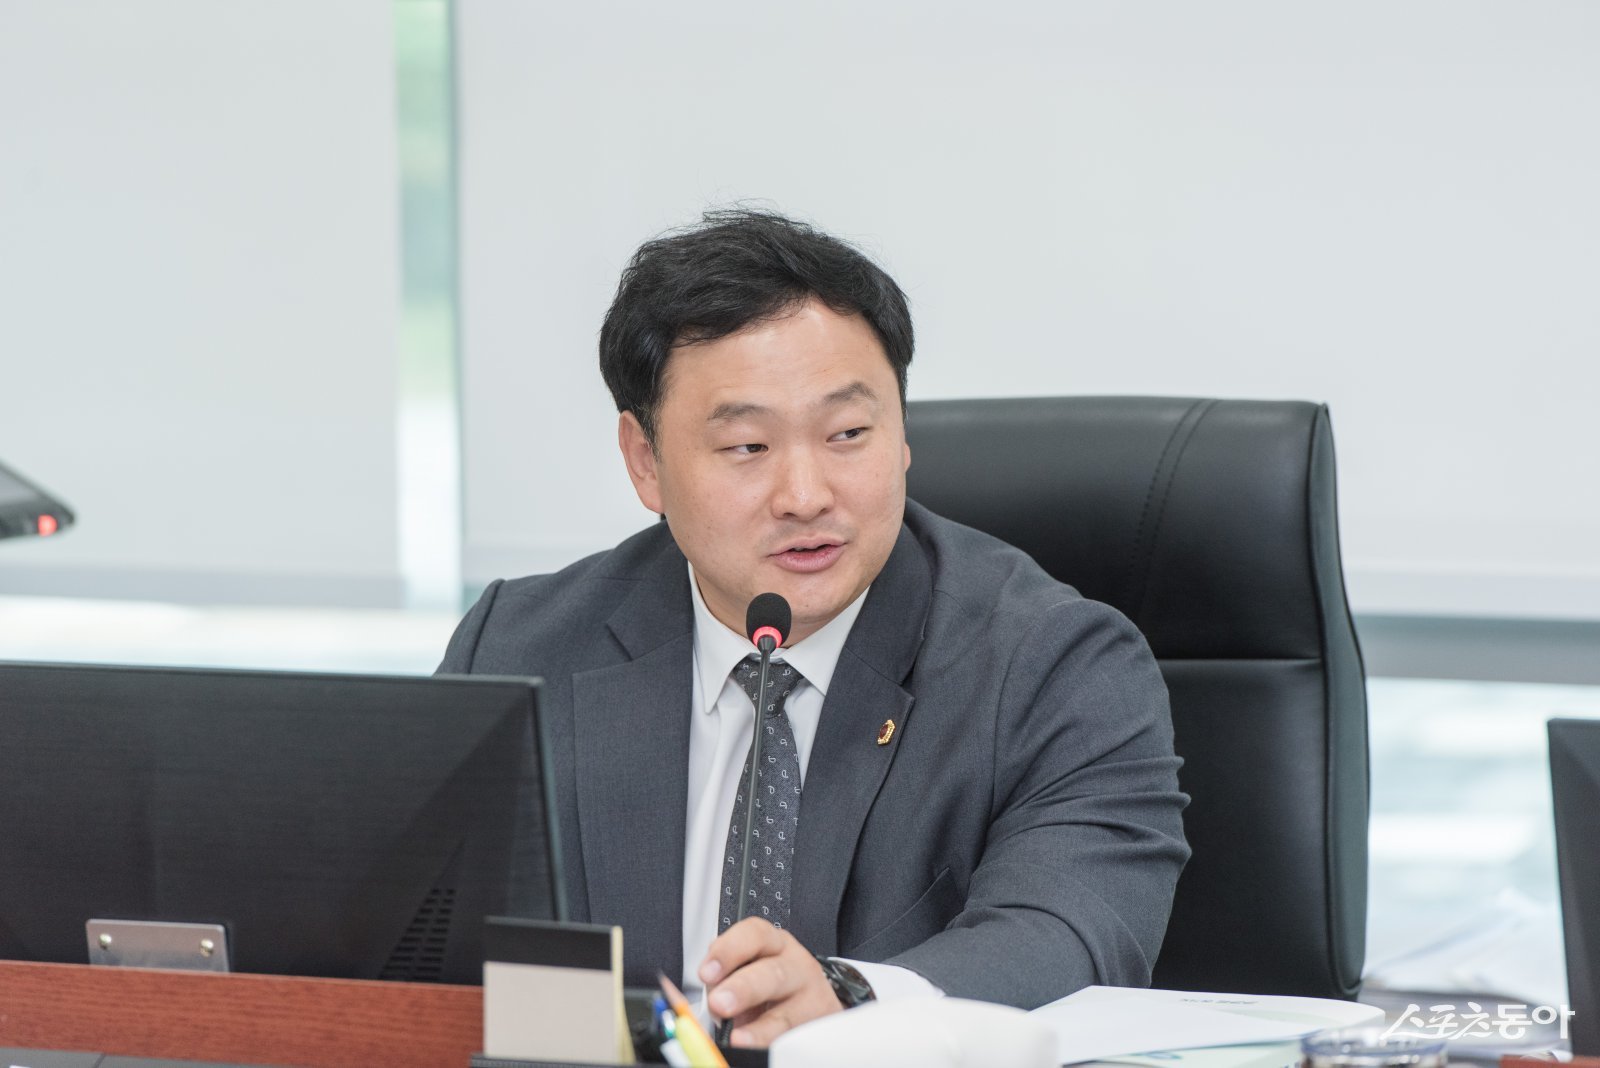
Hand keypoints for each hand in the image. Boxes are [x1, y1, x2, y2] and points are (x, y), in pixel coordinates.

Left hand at [698, 917, 841, 1046]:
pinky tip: (762, 1051)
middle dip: (743, 989)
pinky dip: (776, 1047)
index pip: (754, 935)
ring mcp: (812, 998)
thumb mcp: (746, 973)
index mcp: (773, 944)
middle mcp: (796, 966)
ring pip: (787, 1014)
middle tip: (719, 1003)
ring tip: (738, 1039)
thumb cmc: (768, 988)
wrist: (809, 1006)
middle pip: (773, 974)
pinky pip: (798, 1041)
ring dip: (759, 1028)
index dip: (728, 951)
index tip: (706, 973)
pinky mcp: (819, 1026)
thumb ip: (723, 981)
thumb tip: (692, 1007)